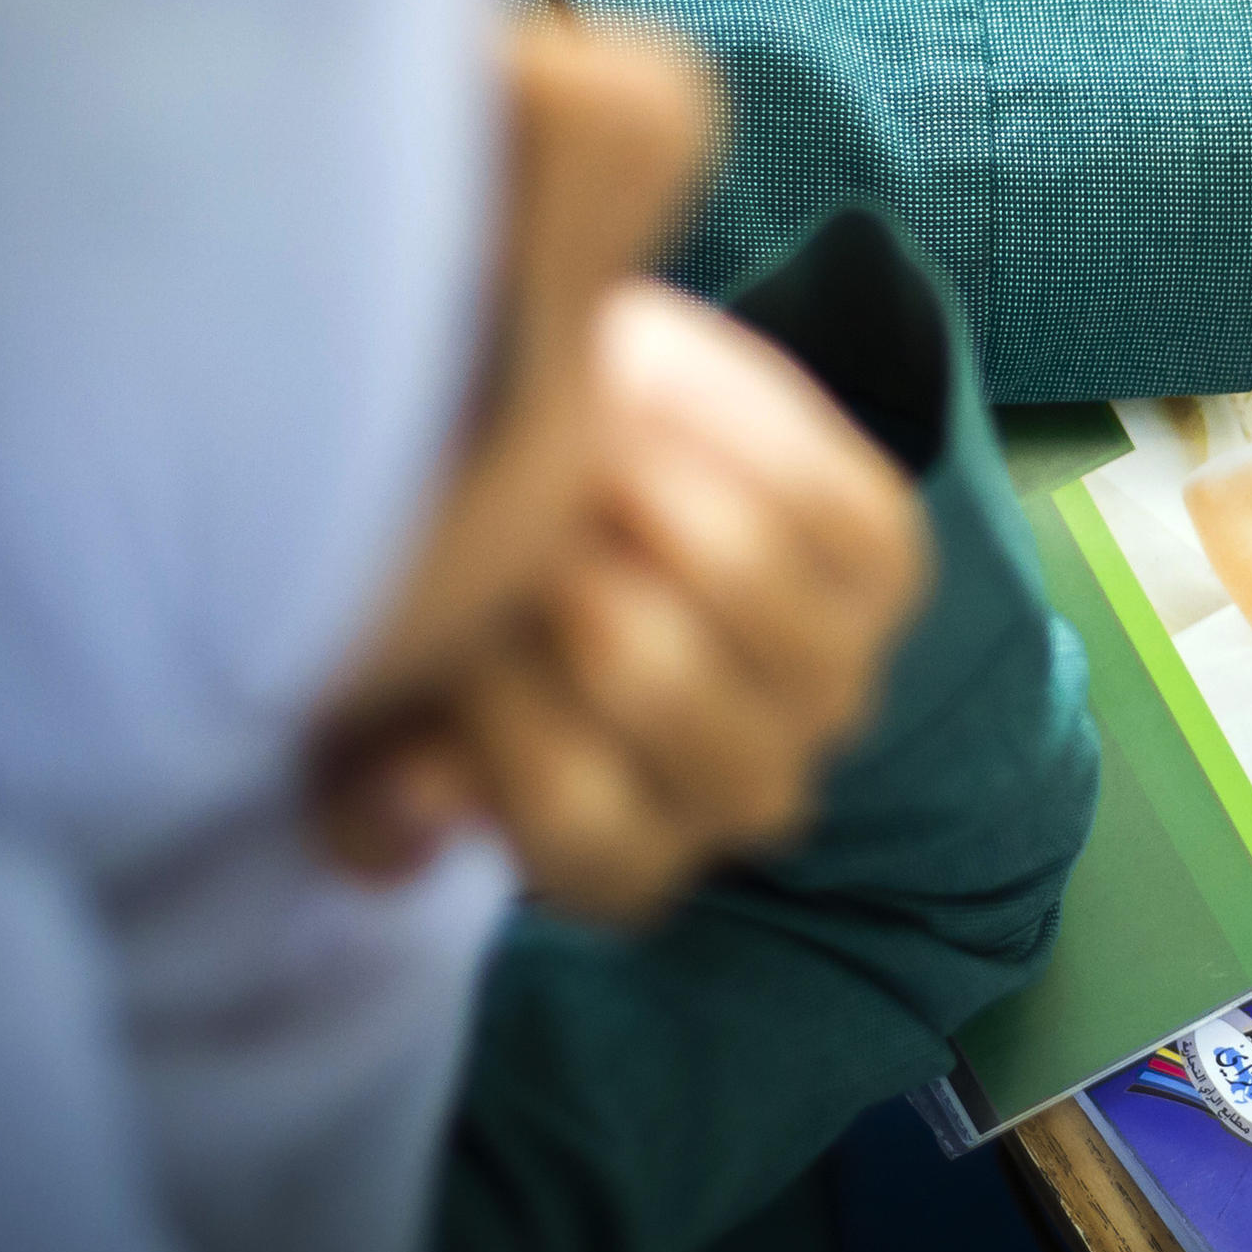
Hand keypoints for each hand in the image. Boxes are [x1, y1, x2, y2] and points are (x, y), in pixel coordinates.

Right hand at [309, 281, 930, 919]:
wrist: (546, 446)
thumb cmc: (443, 597)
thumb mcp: (366, 697)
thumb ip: (363, 780)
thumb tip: (413, 796)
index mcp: (614, 859)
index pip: (575, 820)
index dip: (496, 698)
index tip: (440, 602)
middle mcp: (743, 794)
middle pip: (654, 677)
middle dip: (553, 561)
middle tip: (500, 490)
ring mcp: (829, 684)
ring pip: (739, 568)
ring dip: (634, 478)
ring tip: (567, 430)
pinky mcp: (887, 567)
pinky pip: (820, 491)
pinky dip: (727, 423)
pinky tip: (653, 393)